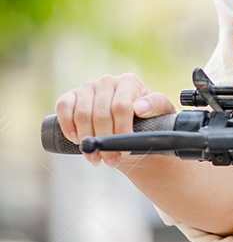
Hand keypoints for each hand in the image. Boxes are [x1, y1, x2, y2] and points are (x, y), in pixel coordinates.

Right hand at [55, 73, 174, 167]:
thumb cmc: (148, 121)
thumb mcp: (160, 114)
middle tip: (110, 159)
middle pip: (101, 114)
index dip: (121, 132)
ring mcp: (88, 88)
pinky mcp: (72, 96)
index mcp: (128, 82)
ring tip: (95, 156)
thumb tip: (139, 107)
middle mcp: (107, 82)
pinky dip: (67, 125)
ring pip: (82, 114)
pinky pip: (63, 106)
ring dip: (87, 140)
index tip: (125, 151)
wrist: (131, 130)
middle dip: (105, 141)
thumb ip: (156, 106)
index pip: (121, 107)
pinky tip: (75, 139)